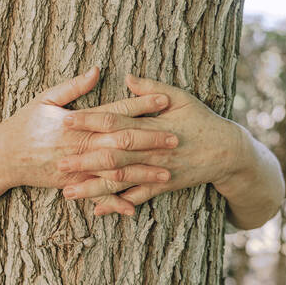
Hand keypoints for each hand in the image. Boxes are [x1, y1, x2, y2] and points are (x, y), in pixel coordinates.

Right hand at [0, 68, 178, 192]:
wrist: (3, 156)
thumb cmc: (24, 124)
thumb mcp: (45, 99)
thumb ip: (72, 86)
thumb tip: (97, 70)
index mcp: (76, 121)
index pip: (114, 111)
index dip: (140, 104)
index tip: (164, 100)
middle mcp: (79, 144)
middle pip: (120, 142)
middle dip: (150, 140)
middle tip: (176, 138)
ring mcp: (76, 167)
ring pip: (113, 171)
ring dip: (141, 173)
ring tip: (166, 173)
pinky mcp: (71, 183)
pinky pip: (95, 193)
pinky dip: (114, 201)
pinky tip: (133, 208)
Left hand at [61, 74, 241, 215]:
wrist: (227, 152)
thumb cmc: (201, 120)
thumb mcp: (181, 98)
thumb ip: (151, 88)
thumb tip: (126, 76)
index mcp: (151, 125)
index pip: (114, 121)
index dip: (89, 120)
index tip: (66, 120)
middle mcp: (150, 150)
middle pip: (111, 155)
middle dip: (84, 160)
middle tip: (58, 163)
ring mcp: (155, 170)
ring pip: (119, 180)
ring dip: (93, 186)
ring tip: (68, 192)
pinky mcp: (160, 185)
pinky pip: (136, 197)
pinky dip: (117, 204)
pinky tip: (98, 209)